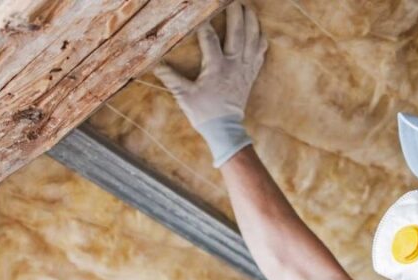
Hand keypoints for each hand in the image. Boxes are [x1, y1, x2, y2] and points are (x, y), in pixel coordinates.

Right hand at [154, 2, 266, 165]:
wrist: (225, 130)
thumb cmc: (204, 113)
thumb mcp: (184, 96)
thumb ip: (171, 78)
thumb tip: (156, 65)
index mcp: (216, 67)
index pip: (210, 39)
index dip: (205, 24)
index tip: (202, 12)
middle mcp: (234, 65)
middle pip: (237, 33)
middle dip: (235, 14)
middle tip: (233, 1)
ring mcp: (245, 69)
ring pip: (252, 40)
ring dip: (251, 23)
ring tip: (248, 9)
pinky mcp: (251, 75)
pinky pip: (260, 54)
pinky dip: (260, 41)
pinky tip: (259, 31)